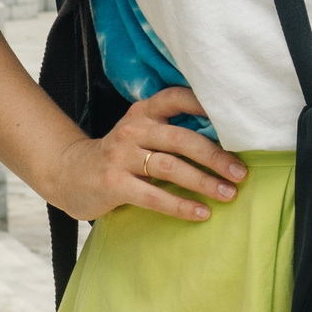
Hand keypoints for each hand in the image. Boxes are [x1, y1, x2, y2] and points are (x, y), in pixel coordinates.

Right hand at [39, 86, 246, 224]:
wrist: (70, 174)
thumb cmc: (120, 154)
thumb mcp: (141, 133)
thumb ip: (171, 130)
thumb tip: (225, 141)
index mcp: (144, 111)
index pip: (177, 98)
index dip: (206, 105)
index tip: (236, 122)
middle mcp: (133, 129)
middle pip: (182, 139)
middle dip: (216, 156)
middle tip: (241, 172)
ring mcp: (121, 156)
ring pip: (171, 167)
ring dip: (204, 182)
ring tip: (229, 194)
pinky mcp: (113, 184)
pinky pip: (154, 196)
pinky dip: (181, 206)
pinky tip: (201, 213)